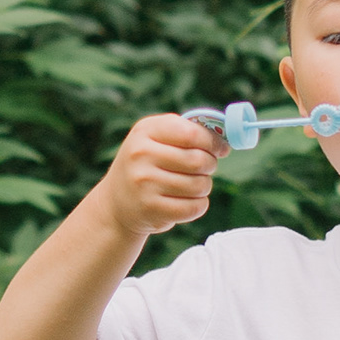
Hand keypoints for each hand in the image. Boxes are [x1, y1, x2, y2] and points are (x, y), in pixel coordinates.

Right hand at [97, 113, 224, 240]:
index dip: (213, 142)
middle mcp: (141, 155)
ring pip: (200, 185)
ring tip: (192, 185)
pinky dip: (198, 205)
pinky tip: (187, 201)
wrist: (116, 202)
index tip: (221, 149)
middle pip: (199, 160)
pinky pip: (194, 207)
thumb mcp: (155, 139)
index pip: (192, 133)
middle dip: (210, 165)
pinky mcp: (151, 209)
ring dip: (204, 186)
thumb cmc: (146, 164)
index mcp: (145, 131)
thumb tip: (224, 143)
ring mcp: (144, 183)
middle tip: (205, 167)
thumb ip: (186, 132)